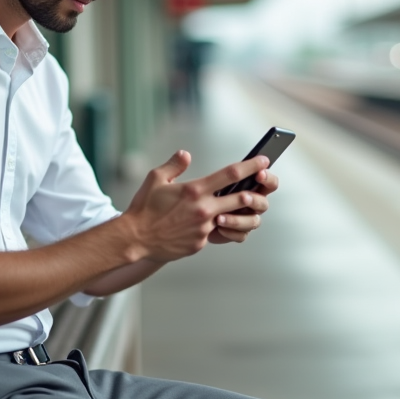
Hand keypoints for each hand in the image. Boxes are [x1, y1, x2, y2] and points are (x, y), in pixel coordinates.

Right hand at [121, 151, 270, 261]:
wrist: (135, 239)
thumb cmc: (144, 207)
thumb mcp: (155, 178)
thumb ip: (174, 165)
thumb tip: (186, 154)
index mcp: (195, 190)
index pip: (231, 174)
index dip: (251, 166)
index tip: (264, 159)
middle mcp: (203, 209)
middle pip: (241, 198)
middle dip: (255, 190)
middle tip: (262, 184)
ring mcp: (204, 228)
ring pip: (230, 218)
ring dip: (237, 212)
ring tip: (234, 207)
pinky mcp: (200, 243)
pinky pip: (213, 232)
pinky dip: (212, 226)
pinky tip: (201, 224)